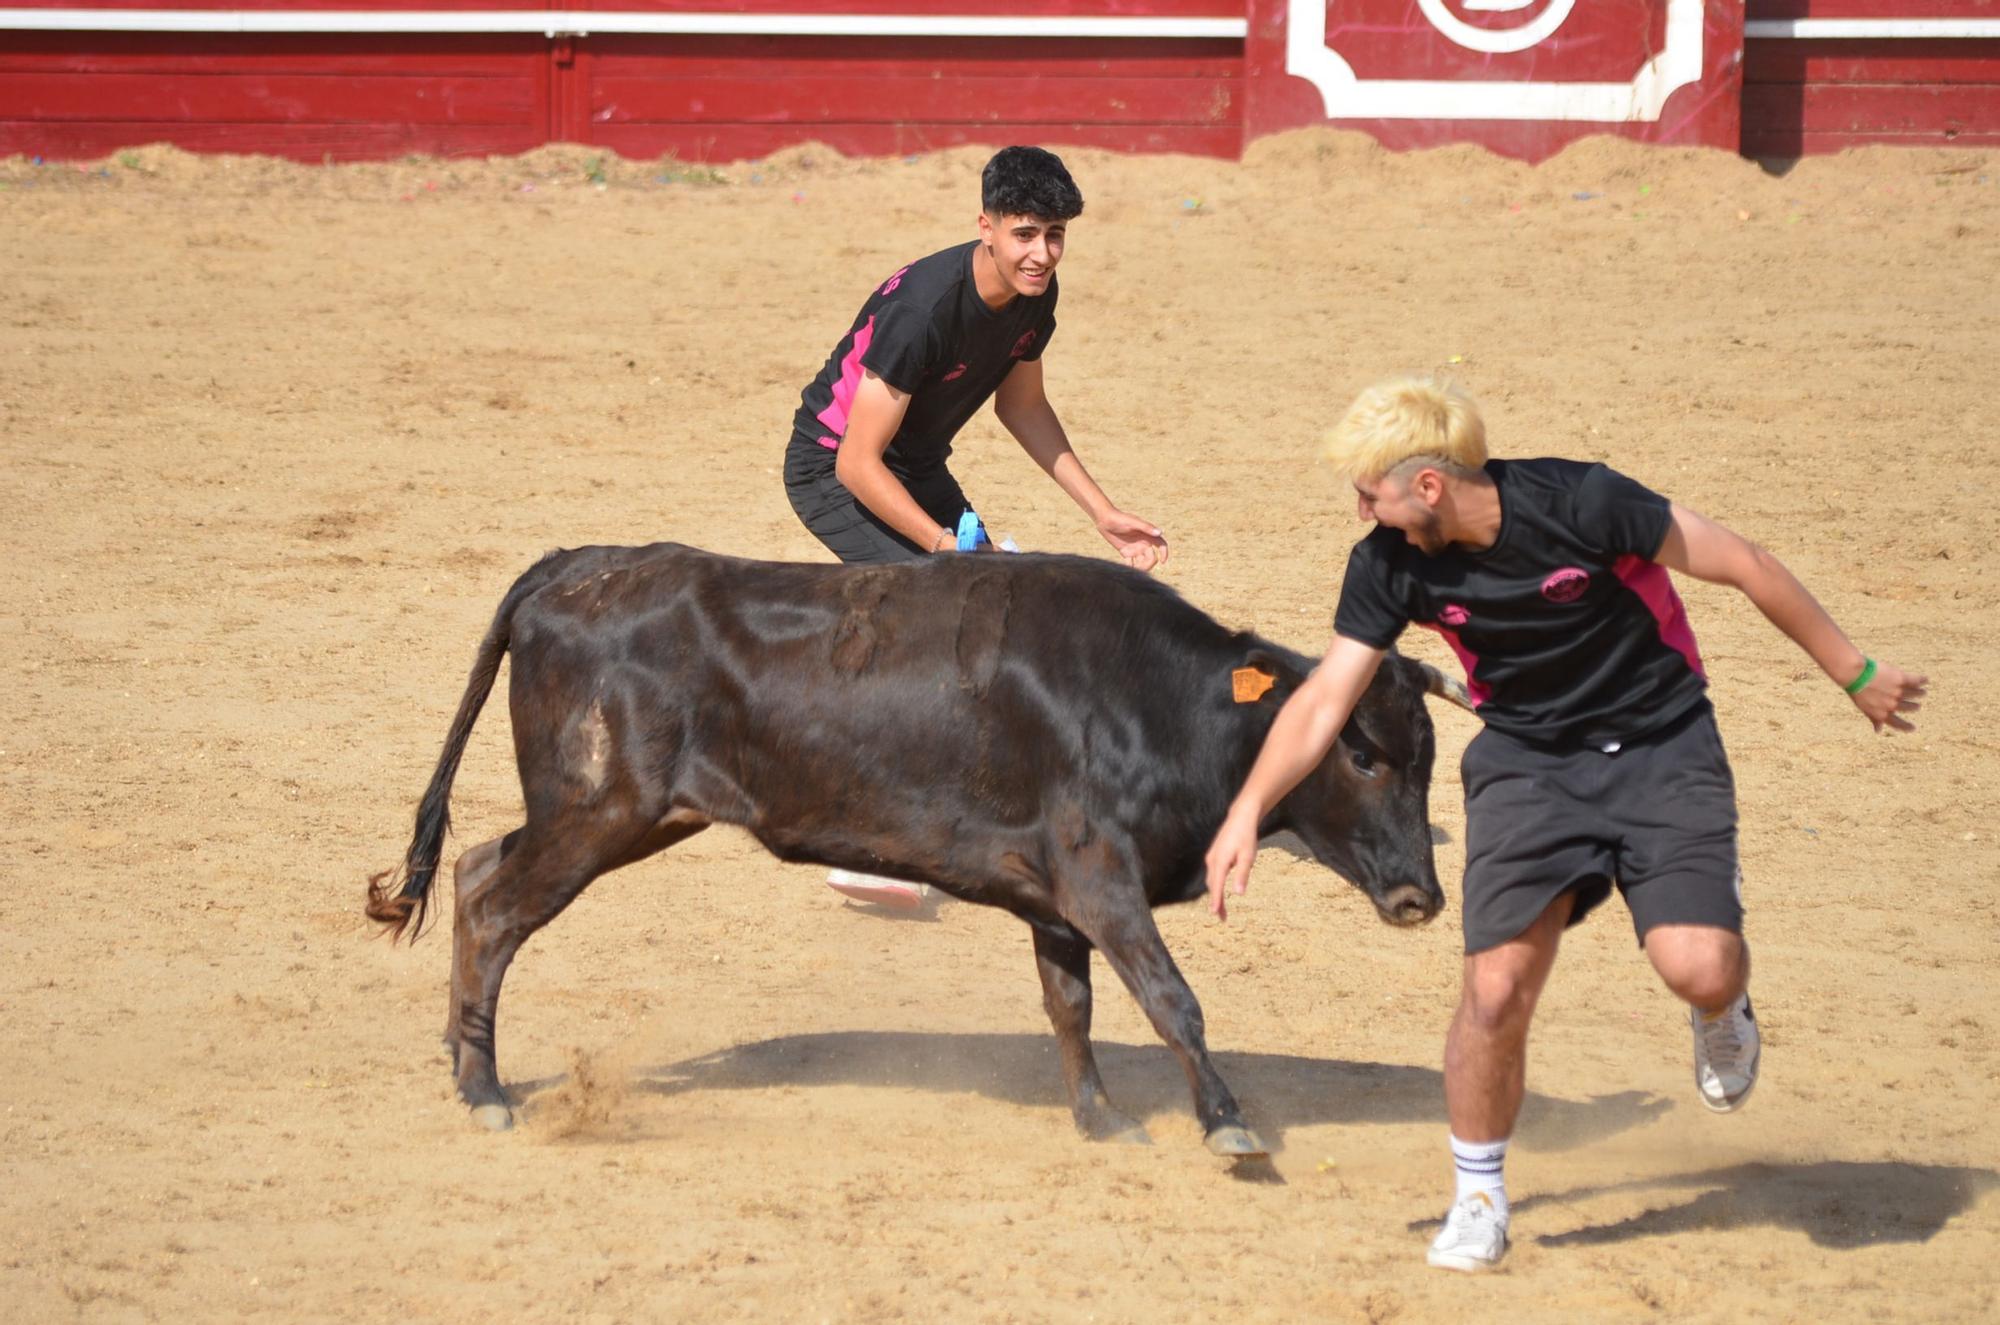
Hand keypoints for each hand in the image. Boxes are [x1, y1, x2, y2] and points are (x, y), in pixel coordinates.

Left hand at [1096, 509, 1168, 572]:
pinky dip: (1130, 567)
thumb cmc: (1120, 518)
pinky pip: (1131, 563)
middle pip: (1151, 557)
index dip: (1164, 553)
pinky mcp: (1126, 552)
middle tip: (1139, 568)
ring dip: (1140, 568)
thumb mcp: (1133, 522)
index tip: (1162, 561)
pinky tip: (1126, 569)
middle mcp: (1143, 543)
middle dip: (1148, 564)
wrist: (1104, 520)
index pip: (1161, 545)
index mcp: (1148, 535)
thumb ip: (1146, 528)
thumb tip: (1160, 532)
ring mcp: (1134, 548)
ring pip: (1142, 562)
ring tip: (1132, 571)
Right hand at [1203, 804, 1260, 921]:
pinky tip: (1220, 889)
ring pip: (1212, 880)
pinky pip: (1213, 873)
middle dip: (1216, 902)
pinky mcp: (1214, 854)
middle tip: (1222, 918)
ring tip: (1222, 908)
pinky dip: (1215, 884)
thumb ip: (1242, 875)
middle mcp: (1212, 860)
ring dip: (1215, 894)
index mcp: (1220, 862)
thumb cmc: (1246, 836)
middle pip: (1212, 885)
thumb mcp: (1248, 856)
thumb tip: (1238, 893)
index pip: (1216, 886)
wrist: (1241, 817)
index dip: (1216, 901)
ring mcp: (1211, 857)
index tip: (1215, 914)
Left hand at [1851, 660, 1926, 733]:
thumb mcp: (1864, 708)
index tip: (1913, 728)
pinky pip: (1916, 681)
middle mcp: (1892, 705)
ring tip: (1922, 692)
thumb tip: (1878, 731)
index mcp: (1882, 713)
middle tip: (1916, 705)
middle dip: (1914, 706)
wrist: (1855, 674)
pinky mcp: (1901, 679)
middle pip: (1909, 707)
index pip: (1897, 724)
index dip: (1906, 727)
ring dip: (1919, 693)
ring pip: (1915, 694)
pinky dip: (1922, 681)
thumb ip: (1874, 718)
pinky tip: (1925, 680)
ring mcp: (1897, 692)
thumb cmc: (1857, 690)